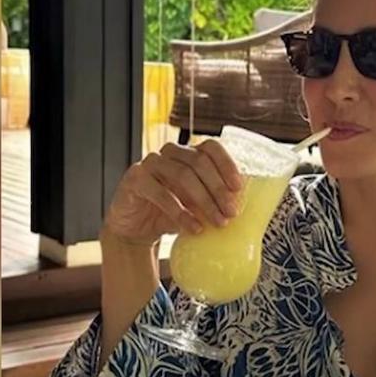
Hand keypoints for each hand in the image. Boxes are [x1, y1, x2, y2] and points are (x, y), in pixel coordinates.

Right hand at [101, 140, 243, 248]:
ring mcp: (150, 163)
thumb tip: (241, 206)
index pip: (210, 147)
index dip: (226, 164)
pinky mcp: (134, 179)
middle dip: (218, 189)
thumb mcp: (196, 206)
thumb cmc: (169, 213)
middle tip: (232, 212)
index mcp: (187, 154)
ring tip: (217, 222)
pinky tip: (194, 227)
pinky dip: (180, 212)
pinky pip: (160, 192)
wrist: (135, 229)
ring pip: (182, 174)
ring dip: (204, 201)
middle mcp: (169, 154)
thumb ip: (213, 200)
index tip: (238, 187)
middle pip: (198, 161)